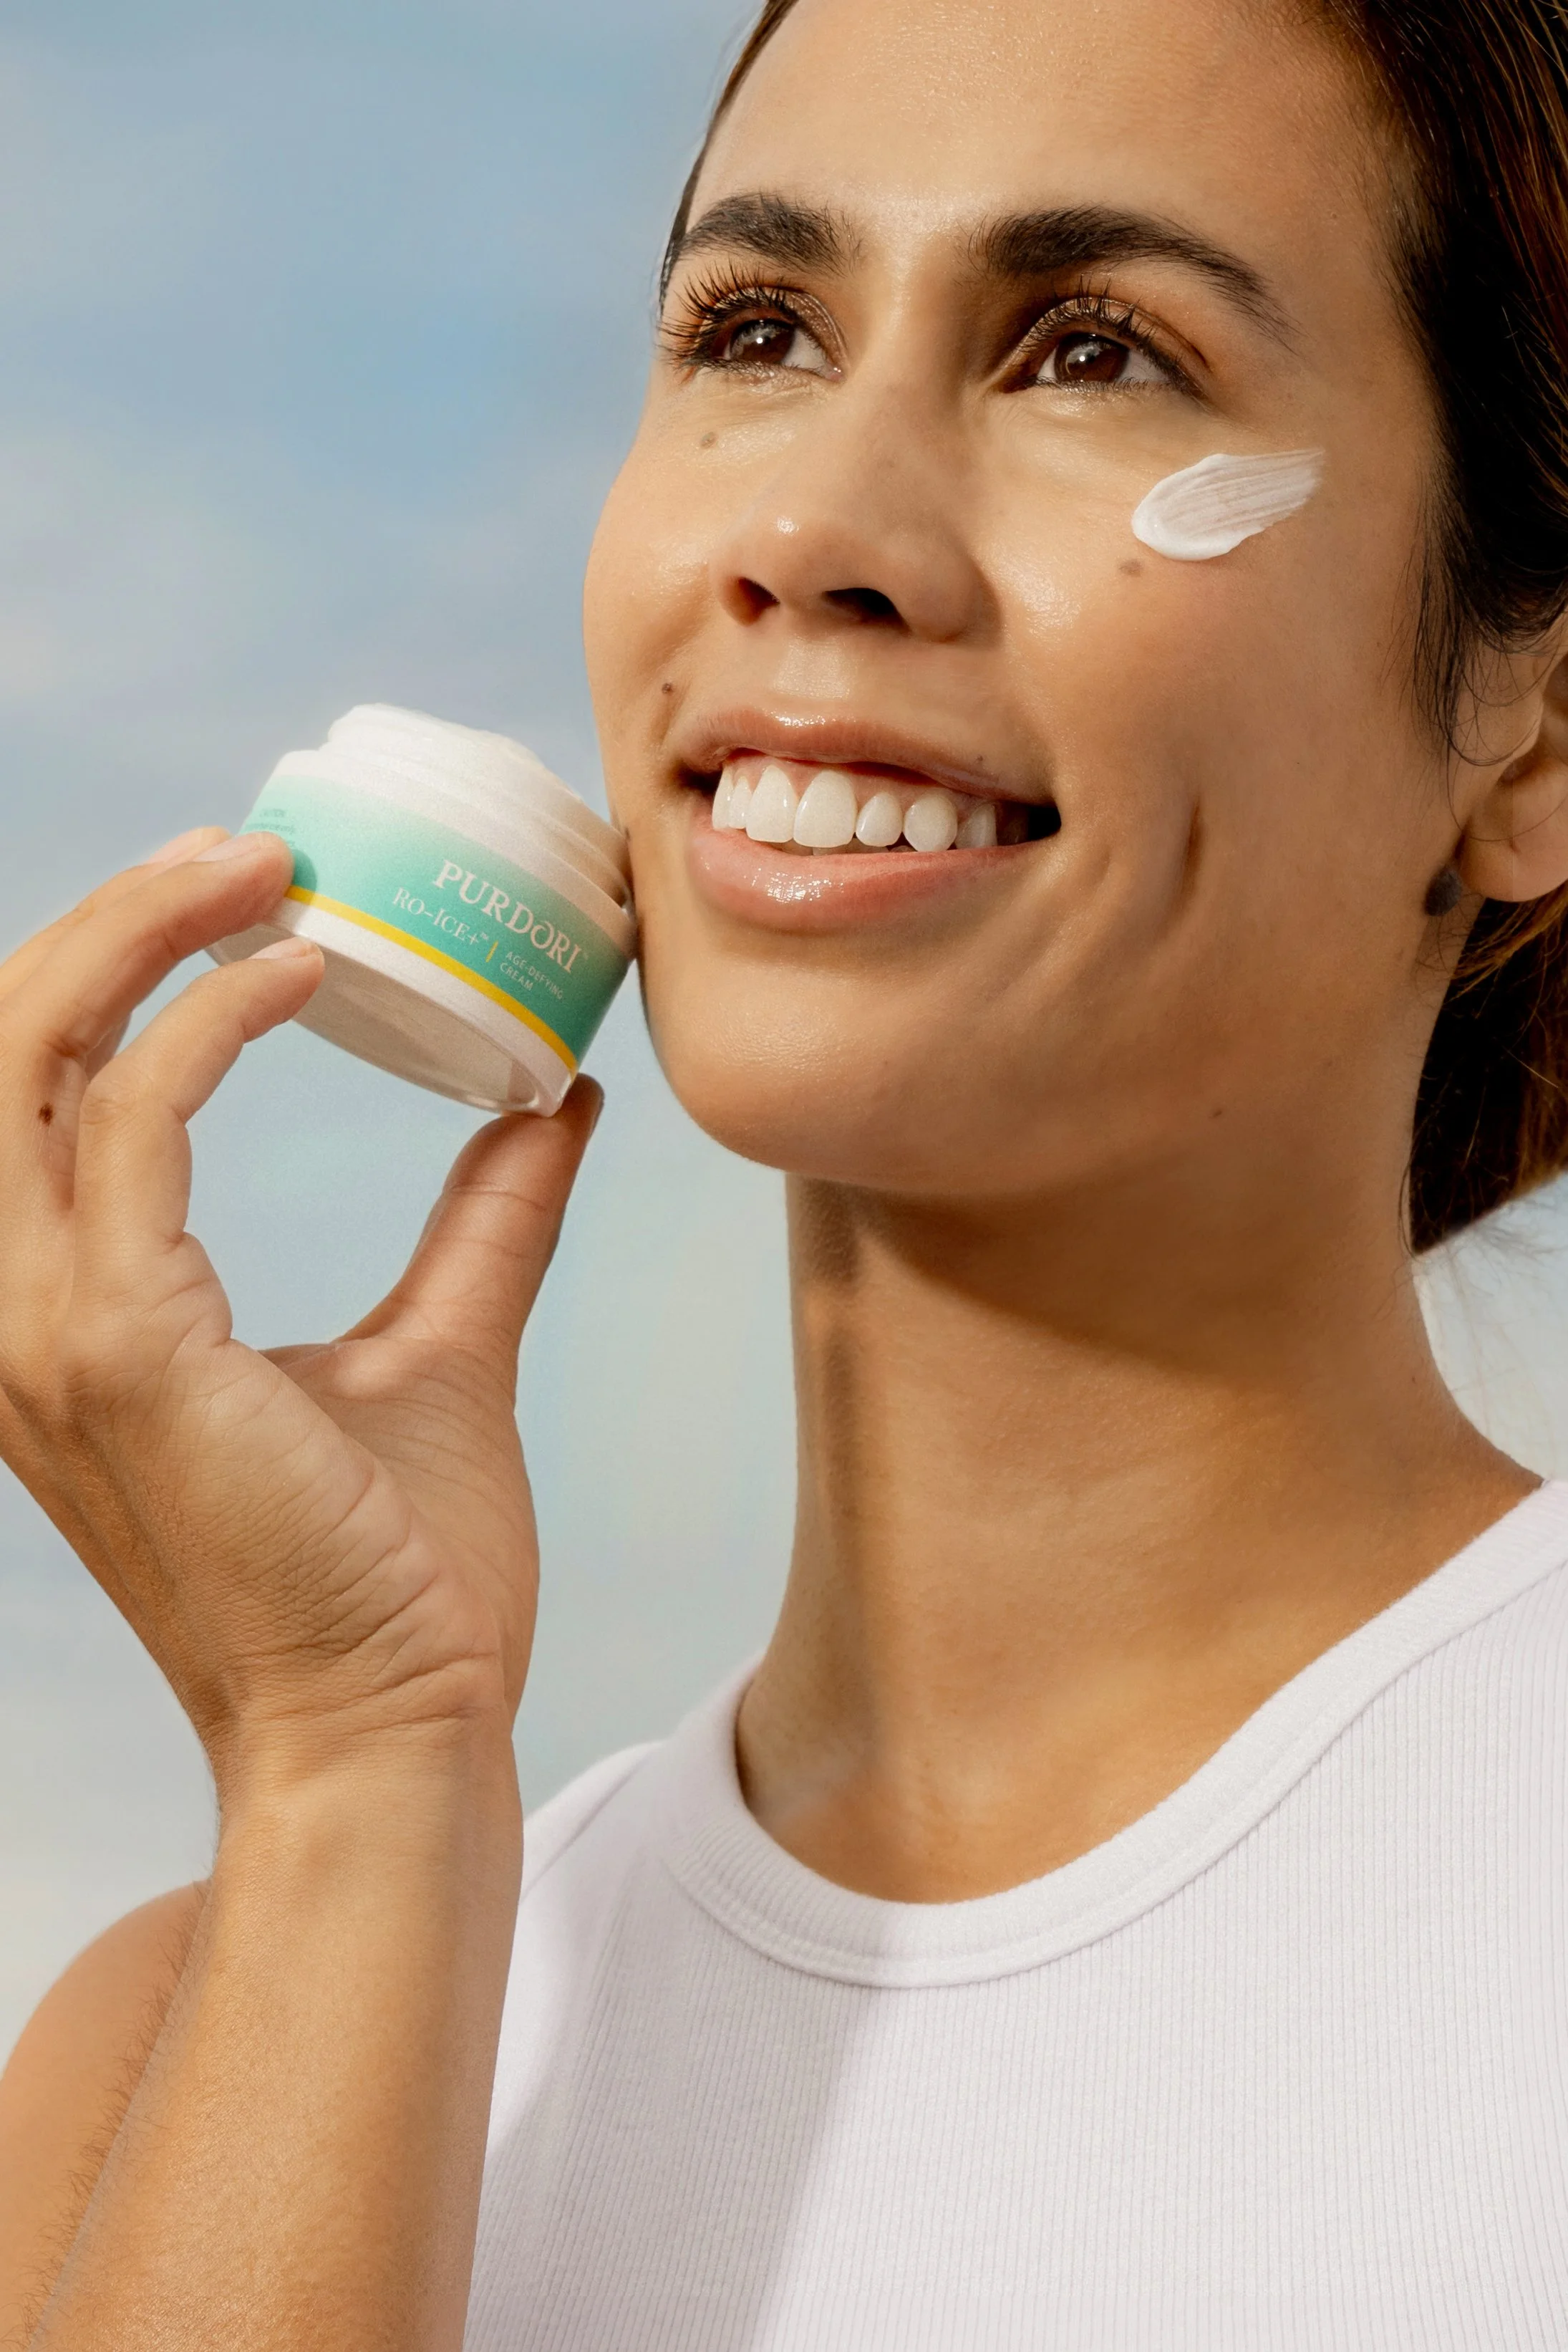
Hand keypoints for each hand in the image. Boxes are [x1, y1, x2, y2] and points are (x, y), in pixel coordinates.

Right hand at [0, 829, 600, 1795]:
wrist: (400, 1728)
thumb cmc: (398, 1571)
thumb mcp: (442, 1349)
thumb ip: (484, 1220)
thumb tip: (555, 1099)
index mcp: (69, 1315)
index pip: (30, 1094)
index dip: (110, 970)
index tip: (241, 894)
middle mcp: (21, 1315)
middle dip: (107, 920)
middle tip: (251, 849)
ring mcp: (49, 1333)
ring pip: (24, 1055)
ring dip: (133, 933)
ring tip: (268, 867)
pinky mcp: (123, 1347)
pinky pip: (134, 1120)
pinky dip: (206, 1021)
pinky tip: (303, 969)